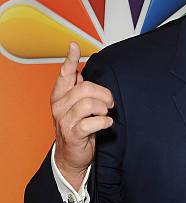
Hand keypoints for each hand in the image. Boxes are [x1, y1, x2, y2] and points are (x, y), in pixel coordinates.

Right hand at [51, 42, 113, 190]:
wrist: (71, 156)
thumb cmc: (76, 128)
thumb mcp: (74, 106)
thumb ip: (75, 89)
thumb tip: (78, 70)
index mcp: (60, 96)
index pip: (64, 74)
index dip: (69, 59)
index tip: (74, 46)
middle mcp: (59, 106)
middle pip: (85, 88)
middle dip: (104, 94)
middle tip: (109, 102)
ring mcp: (65, 120)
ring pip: (89, 104)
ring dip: (104, 109)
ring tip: (105, 114)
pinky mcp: (73, 134)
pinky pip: (92, 122)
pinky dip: (104, 122)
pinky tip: (106, 124)